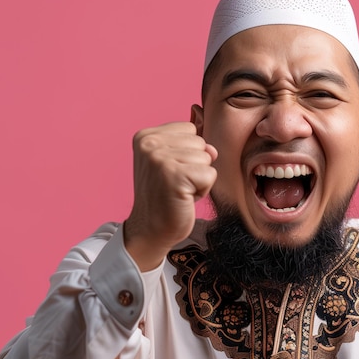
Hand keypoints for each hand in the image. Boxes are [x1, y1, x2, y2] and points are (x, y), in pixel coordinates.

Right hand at [124, 122, 217, 270]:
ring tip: (179, 190)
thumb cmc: (164, 196)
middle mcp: (150, 144)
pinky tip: (184, 198)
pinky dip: (203, 190)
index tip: (171, 171)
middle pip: (200, 142)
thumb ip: (191, 147)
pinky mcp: (174, 176)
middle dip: (195, 165)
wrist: (150, 230)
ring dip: (199, 178)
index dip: (188, 153)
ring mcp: (160, 159)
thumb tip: (212, 150)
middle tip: (176, 183)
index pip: (190, 129)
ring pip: (206, 158)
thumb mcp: (173, 163)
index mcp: (146, 136)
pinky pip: (210, 175)